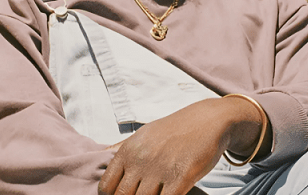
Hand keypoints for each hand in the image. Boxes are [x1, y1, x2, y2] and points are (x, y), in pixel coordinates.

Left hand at [98, 97, 268, 194]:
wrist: (206, 120)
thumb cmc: (173, 130)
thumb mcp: (143, 134)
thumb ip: (121, 148)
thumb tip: (101, 155)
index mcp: (128, 150)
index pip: (106, 186)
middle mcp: (140, 160)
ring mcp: (160, 169)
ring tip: (155, 193)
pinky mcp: (181, 177)